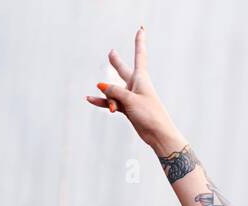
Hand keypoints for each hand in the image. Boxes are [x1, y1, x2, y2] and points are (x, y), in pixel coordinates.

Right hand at [85, 26, 179, 151]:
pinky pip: (111, 102)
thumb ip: (114, 91)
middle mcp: (136, 85)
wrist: (158, 134)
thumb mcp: (130, 99)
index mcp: (141, 78)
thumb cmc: (149, 114)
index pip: (139, 55)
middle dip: (116, 62)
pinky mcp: (127, 108)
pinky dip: (102, 101)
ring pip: (113, 90)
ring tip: (105, 102)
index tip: (141, 28)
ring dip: (108, 98)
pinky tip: (89, 99)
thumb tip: (100, 86)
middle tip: (111, 53)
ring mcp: (131, 96)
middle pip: (122, 70)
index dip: (139, 41)